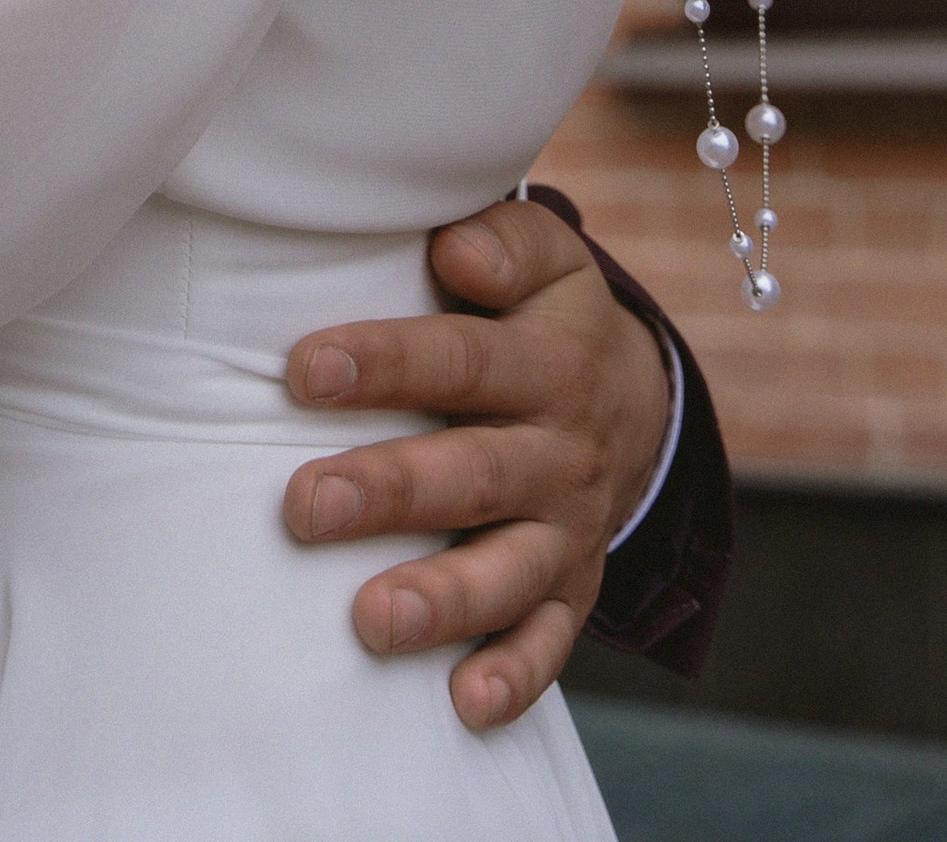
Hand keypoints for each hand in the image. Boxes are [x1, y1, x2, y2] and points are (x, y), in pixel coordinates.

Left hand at [279, 199, 674, 729]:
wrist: (641, 400)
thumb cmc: (548, 314)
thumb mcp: (549, 257)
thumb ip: (503, 240)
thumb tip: (455, 251)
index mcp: (549, 360)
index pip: (463, 359)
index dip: (387, 362)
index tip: (304, 370)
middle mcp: (561, 451)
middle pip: (477, 473)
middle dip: (392, 491)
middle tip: (306, 505)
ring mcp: (570, 529)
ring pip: (511, 571)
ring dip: (443, 598)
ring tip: (371, 620)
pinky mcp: (573, 589)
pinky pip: (550, 641)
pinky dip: (512, 677)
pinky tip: (463, 705)